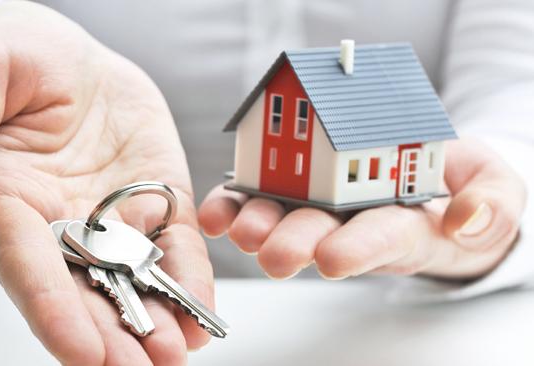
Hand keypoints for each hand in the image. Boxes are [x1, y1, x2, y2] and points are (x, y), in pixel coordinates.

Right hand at [0, 2, 212, 363]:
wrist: (70, 57)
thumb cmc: (15, 58)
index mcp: (6, 200)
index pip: (27, 264)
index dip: (52, 309)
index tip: (80, 352)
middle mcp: (58, 224)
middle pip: (81, 291)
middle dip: (109, 335)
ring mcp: (110, 219)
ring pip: (130, 281)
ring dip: (153, 323)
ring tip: (176, 357)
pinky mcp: (152, 203)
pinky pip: (172, 247)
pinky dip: (186, 280)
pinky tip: (200, 316)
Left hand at [199, 139, 524, 280]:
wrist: (426, 170)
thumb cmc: (456, 183)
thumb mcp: (493, 188)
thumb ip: (490, 204)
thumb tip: (465, 219)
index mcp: (403, 224)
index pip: (383, 239)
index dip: (360, 248)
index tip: (336, 258)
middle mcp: (354, 221)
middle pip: (323, 235)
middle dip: (297, 245)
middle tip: (276, 255)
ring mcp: (321, 205)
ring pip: (285, 220)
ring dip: (259, 226)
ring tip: (241, 230)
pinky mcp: (293, 186)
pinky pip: (259, 196)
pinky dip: (235, 204)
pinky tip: (218, 212)